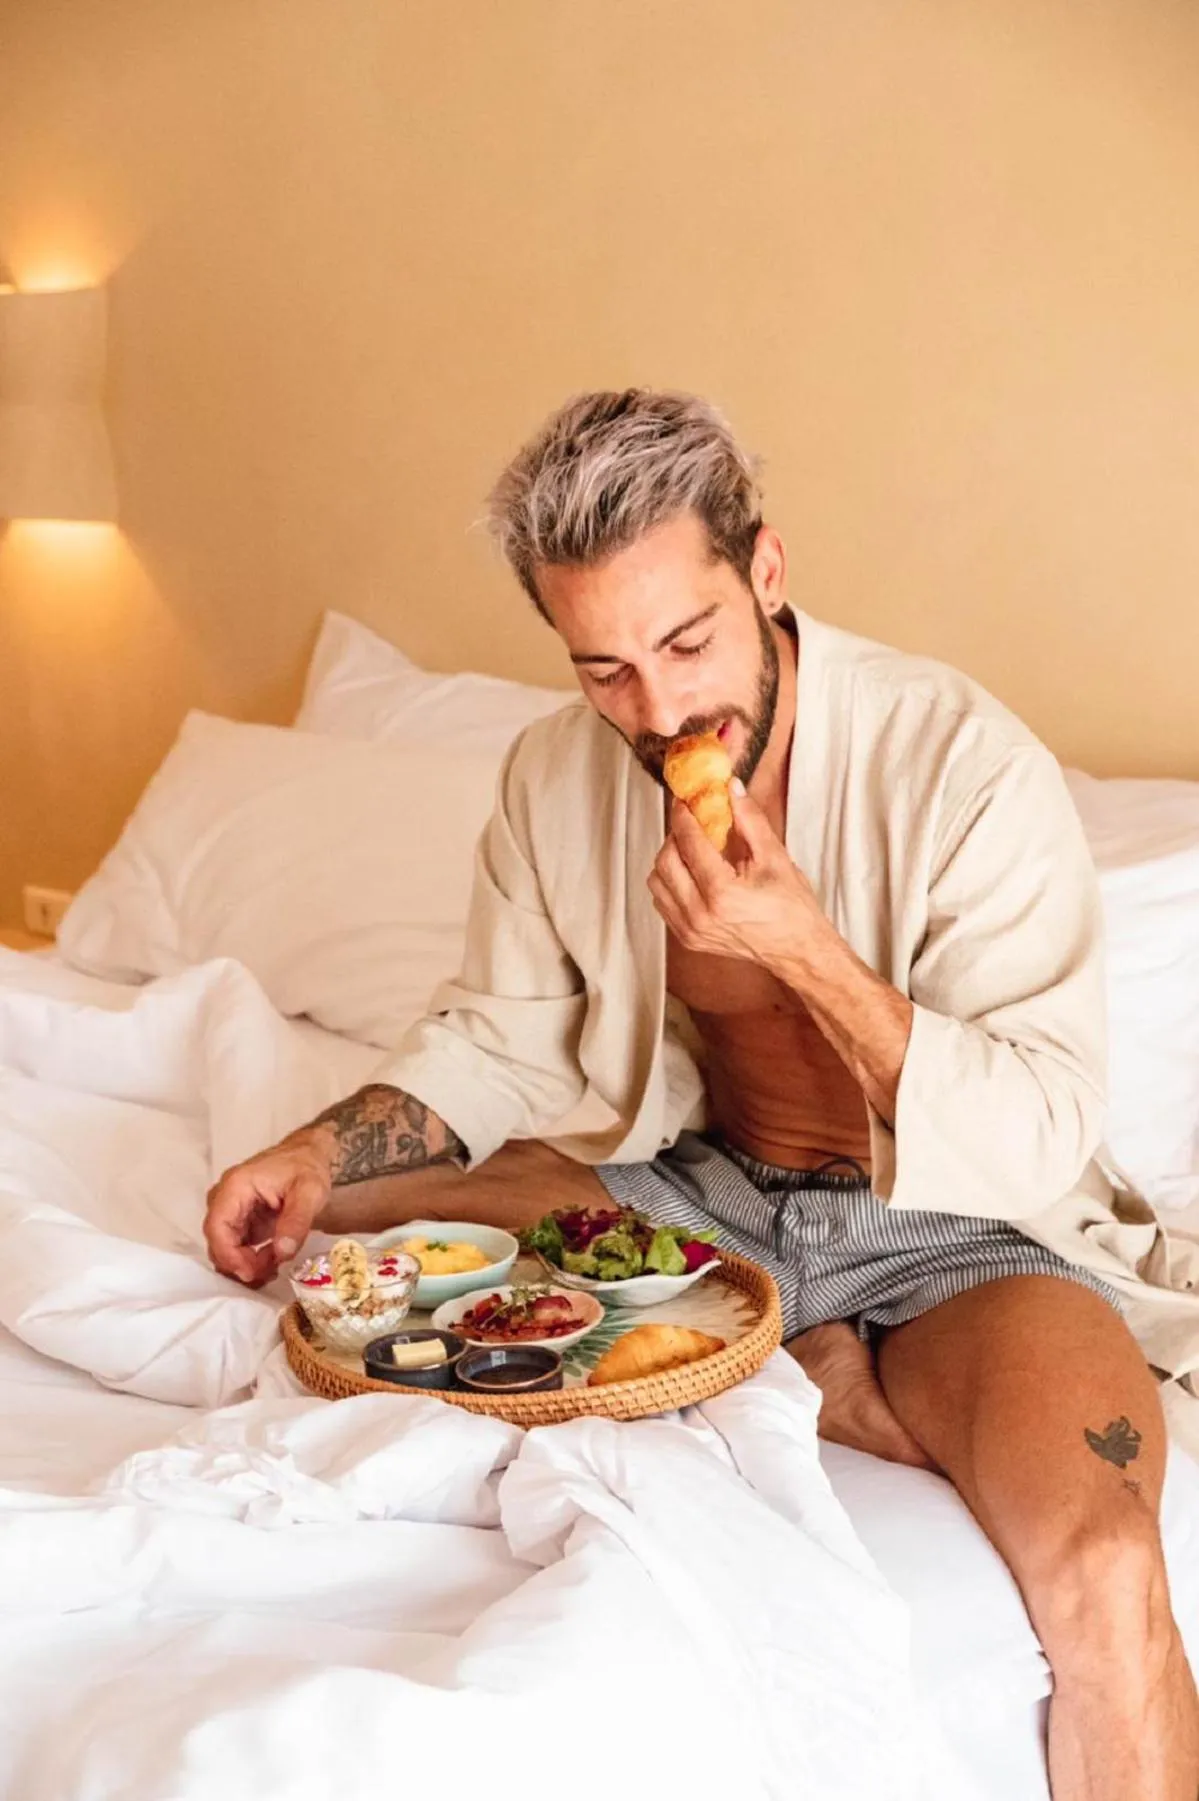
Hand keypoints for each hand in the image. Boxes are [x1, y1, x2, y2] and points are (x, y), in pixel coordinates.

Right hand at [203, 1134, 331, 1287]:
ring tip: (274, 1268)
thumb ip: (296, 1221)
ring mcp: (231, 1210)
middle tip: (269, 1273)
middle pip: (218, 1241)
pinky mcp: (240, 1221)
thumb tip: (282, 1253)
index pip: (217, 1227)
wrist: (308, 1155)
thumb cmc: (306, 1167)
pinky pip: (236, 1246)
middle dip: (241, 1263)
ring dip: (246, 1264)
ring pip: (225, 1247)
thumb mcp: (310, 1191)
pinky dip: (250, 1259)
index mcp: (236, 1186)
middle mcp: (226, 1198)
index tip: (251, 1273)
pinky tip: (271, 1263)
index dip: (229, 1255)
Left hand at [649, 783, 828, 972]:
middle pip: (664, 862)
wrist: (797, 950)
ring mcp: (691, 930)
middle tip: (690, 823)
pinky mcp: (688, 939)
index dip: (684, 816)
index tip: (685, 801)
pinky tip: (691, 873)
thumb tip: (731, 789)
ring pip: (657, 883)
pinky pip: (663, 903)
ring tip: (691, 848)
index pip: (689, 843)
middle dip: (674, 836)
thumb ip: (750, 820)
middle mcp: (700, 914)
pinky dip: (670, 883)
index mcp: (722, 892)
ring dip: (668, 860)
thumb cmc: (792, 908)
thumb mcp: (775, 858)